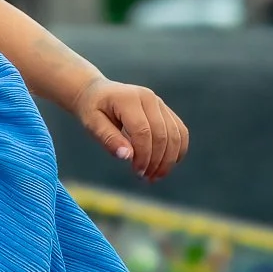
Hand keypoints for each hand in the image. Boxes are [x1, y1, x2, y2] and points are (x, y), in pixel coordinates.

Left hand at [72, 77, 189, 181]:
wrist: (97, 93)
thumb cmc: (92, 110)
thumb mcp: (92, 124)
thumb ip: (108, 139)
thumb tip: (127, 157)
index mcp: (128, 99)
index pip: (143, 131)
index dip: (143, 155)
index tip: (137, 173)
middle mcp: (148, 98)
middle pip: (162, 134)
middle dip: (157, 160)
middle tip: (146, 178)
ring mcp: (159, 103)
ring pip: (175, 134)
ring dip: (169, 159)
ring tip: (155, 176)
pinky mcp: (165, 110)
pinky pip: (180, 131)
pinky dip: (177, 150)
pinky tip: (167, 165)